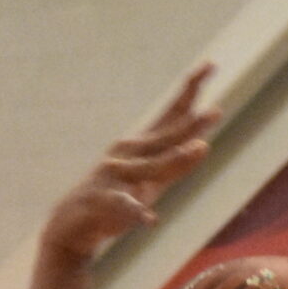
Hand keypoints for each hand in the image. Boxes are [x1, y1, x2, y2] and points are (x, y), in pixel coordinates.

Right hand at [40, 65, 219, 264]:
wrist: (71, 223)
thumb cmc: (115, 200)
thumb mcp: (151, 183)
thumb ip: (176, 166)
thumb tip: (204, 145)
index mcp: (142, 146)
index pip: (171, 114)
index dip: (191, 91)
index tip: (210, 64)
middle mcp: (128, 154)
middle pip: (165, 138)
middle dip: (190, 126)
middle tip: (216, 113)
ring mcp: (114, 176)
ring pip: (150, 168)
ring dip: (175, 160)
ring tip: (199, 149)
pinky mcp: (101, 201)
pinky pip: (122, 206)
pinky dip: (135, 212)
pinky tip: (149, 218)